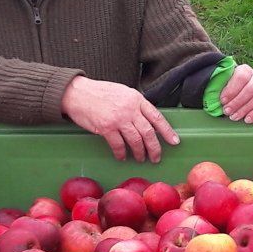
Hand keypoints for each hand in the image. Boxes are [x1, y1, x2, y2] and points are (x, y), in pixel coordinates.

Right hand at [63, 76, 179, 161]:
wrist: (77, 92)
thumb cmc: (99, 92)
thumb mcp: (123, 92)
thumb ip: (135, 105)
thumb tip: (146, 120)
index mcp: (136, 99)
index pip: (157, 117)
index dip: (167, 131)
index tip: (175, 142)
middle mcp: (130, 109)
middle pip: (148, 132)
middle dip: (155, 148)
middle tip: (156, 157)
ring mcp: (118, 118)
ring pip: (136, 140)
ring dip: (140, 152)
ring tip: (141, 158)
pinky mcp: (106, 127)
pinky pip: (118, 145)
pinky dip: (122, 153)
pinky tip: (122, 157)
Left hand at [219, 64, 252, 123]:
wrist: (245, 91)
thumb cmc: (232, 89)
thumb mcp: (225, 85)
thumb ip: (220, 88)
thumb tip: (212, 97)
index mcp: (245, 70)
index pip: (241, 77)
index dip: (231, 89)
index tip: (222, 100)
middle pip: (250, 89)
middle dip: (237, 102)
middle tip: (227, 112)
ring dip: (245, 109)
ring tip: (235, 117)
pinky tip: (248, 119)